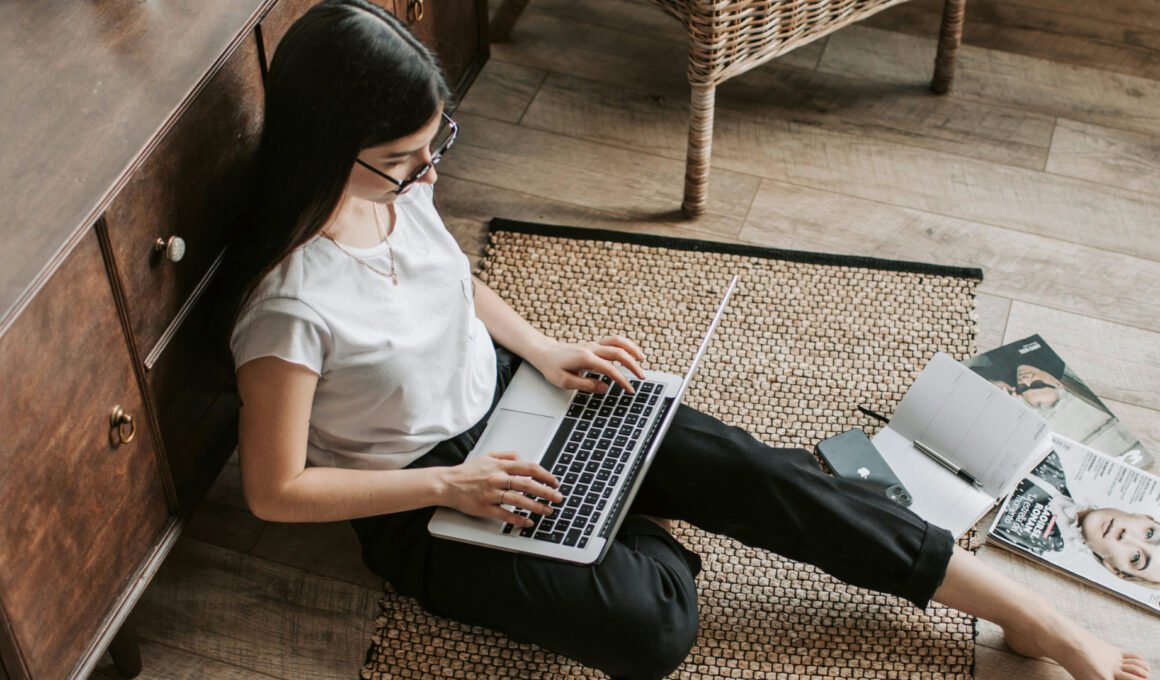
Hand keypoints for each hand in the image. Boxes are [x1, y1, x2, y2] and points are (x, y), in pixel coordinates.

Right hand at [438, 451, 561, 527]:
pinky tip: (528, 522)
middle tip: (558, 498)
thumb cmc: (467, 471)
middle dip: (546, 492)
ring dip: (536, 506)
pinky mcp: (484, 507)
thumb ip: (506, 455)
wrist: (446, 483)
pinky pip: (504, 514)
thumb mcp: (487, 456)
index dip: (545, 475)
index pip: (528, 468)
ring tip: (547, 511)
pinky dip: (518, 519)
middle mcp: (497, 478)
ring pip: (518, 500)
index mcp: (500, 465)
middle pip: (527, 484)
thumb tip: (522, 458)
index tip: (554, 482)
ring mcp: (491, 493)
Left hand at [530, 336, 646, 393]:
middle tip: (642, 377)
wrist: (543, 351)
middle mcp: (591, 348)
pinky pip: (613, 341)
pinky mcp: (593, 344)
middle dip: (633, 365)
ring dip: (632, 348)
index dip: (622, 380)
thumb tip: (605, 388)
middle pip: (618, 352)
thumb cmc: (551, 367)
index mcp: (585, 358)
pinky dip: (624, 345)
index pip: (610, 369)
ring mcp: (593, 344)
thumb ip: (586, 385)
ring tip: (642, 359)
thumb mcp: (564, 381)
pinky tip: (630, 353)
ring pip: (617, 341)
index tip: (630, 389)